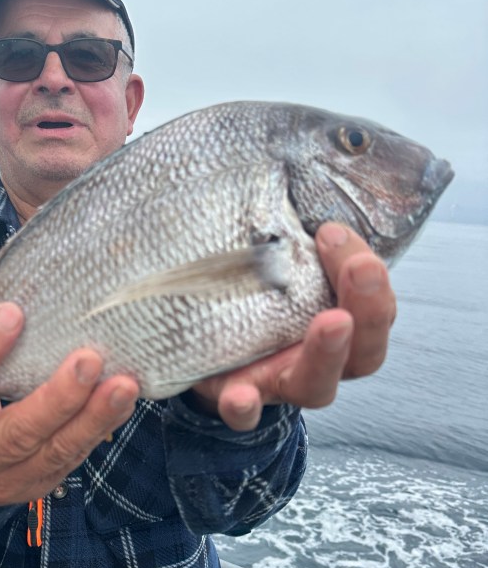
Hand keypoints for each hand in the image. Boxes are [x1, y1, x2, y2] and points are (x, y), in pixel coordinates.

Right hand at [0, 303, 139, 505]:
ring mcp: (8, 481)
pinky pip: (75, 454)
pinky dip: (103, 424)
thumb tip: (20, 308)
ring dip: (95, 415)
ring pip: (57, 450)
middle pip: (17, 432)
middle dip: (58, 397)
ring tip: (124, 385)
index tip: (12, 314)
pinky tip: (124, 399)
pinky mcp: (40, 485)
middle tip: (89, 360)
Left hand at [189, 223, 396, 429]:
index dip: (369, 277)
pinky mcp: (235, 397)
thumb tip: (286, 154)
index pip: (373, 304)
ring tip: (327, 324)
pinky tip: (239, 394)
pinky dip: (243, 406)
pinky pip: (243, 413)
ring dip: (325, 354)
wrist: (193, 340)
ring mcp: (278, 380)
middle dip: (368, 307)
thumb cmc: (244, 288)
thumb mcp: (270, 248)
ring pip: (317, 384)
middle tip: (359, 269)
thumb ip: (286, 216)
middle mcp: (316, 354)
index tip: (336, 232)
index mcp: (334, 316)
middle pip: (363, 349)